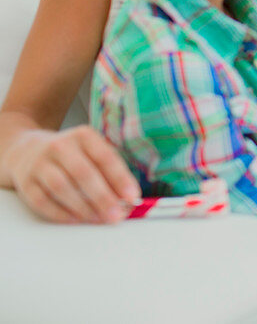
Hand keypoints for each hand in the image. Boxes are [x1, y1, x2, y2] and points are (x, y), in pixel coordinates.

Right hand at [5, 126, 139, 223]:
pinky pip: (42, 201)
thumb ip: (110, 173)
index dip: (120, 178)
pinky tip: (76, 219)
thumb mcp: (91, 152)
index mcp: (83, 136)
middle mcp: (60, 146)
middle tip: (116, 215)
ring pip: (61, 187)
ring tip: (98, 219)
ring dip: (83, 207)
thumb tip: (127, 199)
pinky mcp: (25, 182)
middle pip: (83, 173)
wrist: (26, 150)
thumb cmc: (70, 155)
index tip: (132, 196)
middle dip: (102, 197)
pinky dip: (60, 213)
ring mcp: (39, 163)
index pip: (105, 157)